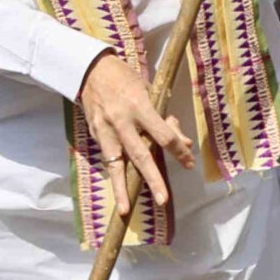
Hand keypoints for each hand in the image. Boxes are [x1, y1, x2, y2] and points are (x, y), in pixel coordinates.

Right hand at [78, 49, 194, 216]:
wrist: (90, 70)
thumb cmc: (126, 79)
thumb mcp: (149, 91)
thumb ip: (164, 118)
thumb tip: (183, 142)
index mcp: (139, 106)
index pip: (162, 134)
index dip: (177, 150)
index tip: (188, 163)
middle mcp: (122, 121)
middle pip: (140, 155)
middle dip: (152, 179)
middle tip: (163, 200)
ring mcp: (105, 130)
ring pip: (115, 164)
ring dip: (121, 188)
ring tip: (125, 210)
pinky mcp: (95, 135)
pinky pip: (108, 159)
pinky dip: (114, 175)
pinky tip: (119, 191)